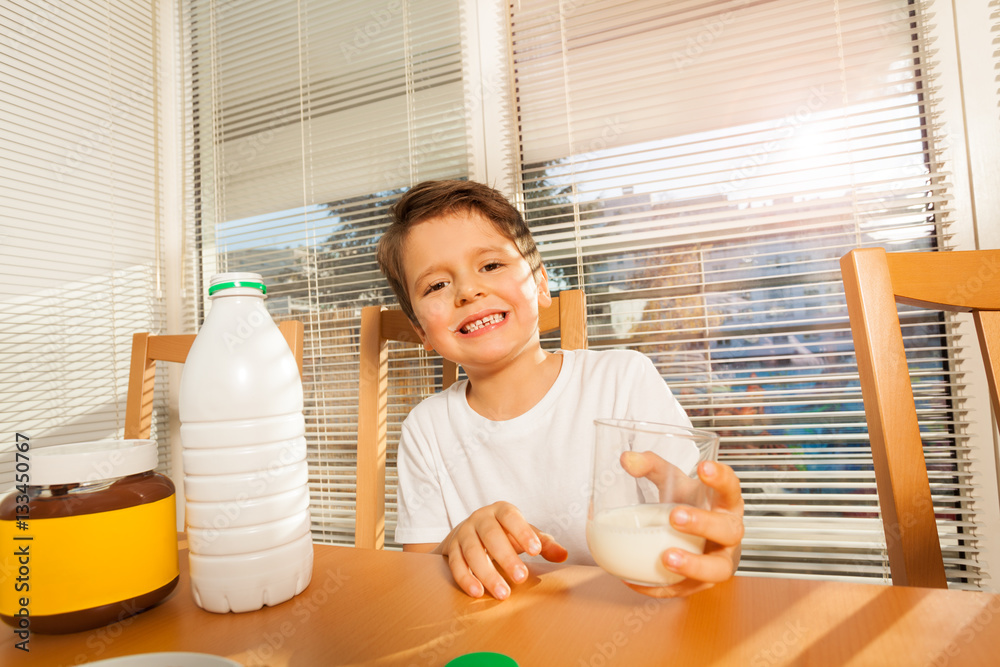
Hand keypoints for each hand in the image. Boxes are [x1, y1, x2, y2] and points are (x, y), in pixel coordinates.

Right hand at [436, 501, 567, 599]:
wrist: (470, 532)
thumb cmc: (504, 533)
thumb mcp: (524, 534)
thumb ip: (543, 544)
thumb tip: (563, 555)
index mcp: (500, 511)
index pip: (511, 517)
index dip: (523, 532)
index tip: (536, 551)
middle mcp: (480, 519)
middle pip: (491, 536)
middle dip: (506, 558)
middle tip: (521, 578)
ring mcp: (463, 533)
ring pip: (472, 552)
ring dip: (487, 573)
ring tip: (503, 593)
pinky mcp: (451, 549)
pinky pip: (456, 564)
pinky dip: (466, 579)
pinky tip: (478, 592)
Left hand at [619, 453, 743, 598]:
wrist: (694, 534)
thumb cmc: (689, 503)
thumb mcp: (674, 481)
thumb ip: (652, 466)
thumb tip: (627, 459)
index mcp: (725, 503)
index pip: (731, 487)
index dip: (721, 478)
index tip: (703, 467)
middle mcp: (729, 532)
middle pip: (727, 530)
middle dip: (703, 524)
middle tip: (675, 516)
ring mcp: (720, 560)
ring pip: (718, 568)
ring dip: (694, 565)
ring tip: (667, 557)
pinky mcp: (703, 583)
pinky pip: (687, 589)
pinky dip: (664, 587)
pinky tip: (640, 581)